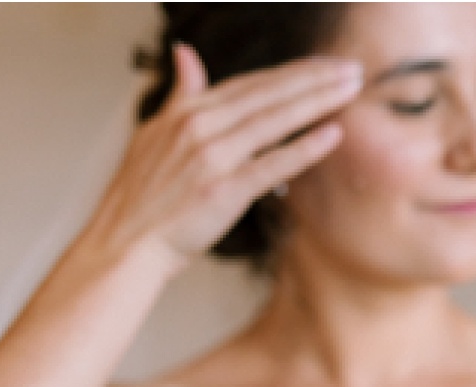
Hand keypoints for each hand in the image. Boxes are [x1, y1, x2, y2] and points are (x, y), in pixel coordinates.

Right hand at [80, 44, 362, 271]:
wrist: (123, 245)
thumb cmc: (139, 200)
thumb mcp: (153, 134)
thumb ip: (180, 94)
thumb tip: (184, 52)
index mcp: (186, 112)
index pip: (249, 83)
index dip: (290, 73)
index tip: (323, 66)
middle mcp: (199, 127)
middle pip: (268, 93)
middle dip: (314, 78)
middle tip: (352, 69)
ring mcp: (212, 158)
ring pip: (274, 120)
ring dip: (318, 100)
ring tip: (352, 88)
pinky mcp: (222, 190)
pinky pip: (272, 163)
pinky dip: (303, 148)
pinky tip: (332, 134)